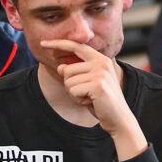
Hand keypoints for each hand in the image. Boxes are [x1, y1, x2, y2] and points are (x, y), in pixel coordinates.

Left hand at [42, 39, 147, 158]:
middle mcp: (102, 63)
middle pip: (67, 70)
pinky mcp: (98, 85)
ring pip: (68, 81)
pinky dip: (78, 100)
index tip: (43, 43)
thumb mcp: (86, 84)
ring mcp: (101, 73)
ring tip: (90, 98)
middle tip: (86, 93)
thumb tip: (60, 67)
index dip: (58, 44)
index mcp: (101, 59)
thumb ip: (75, 73)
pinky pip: (73, 91)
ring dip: (74, 94)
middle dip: (70, 85)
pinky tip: (91, 102)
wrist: (118, 118)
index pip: (76, 46)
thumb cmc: (101, 101)